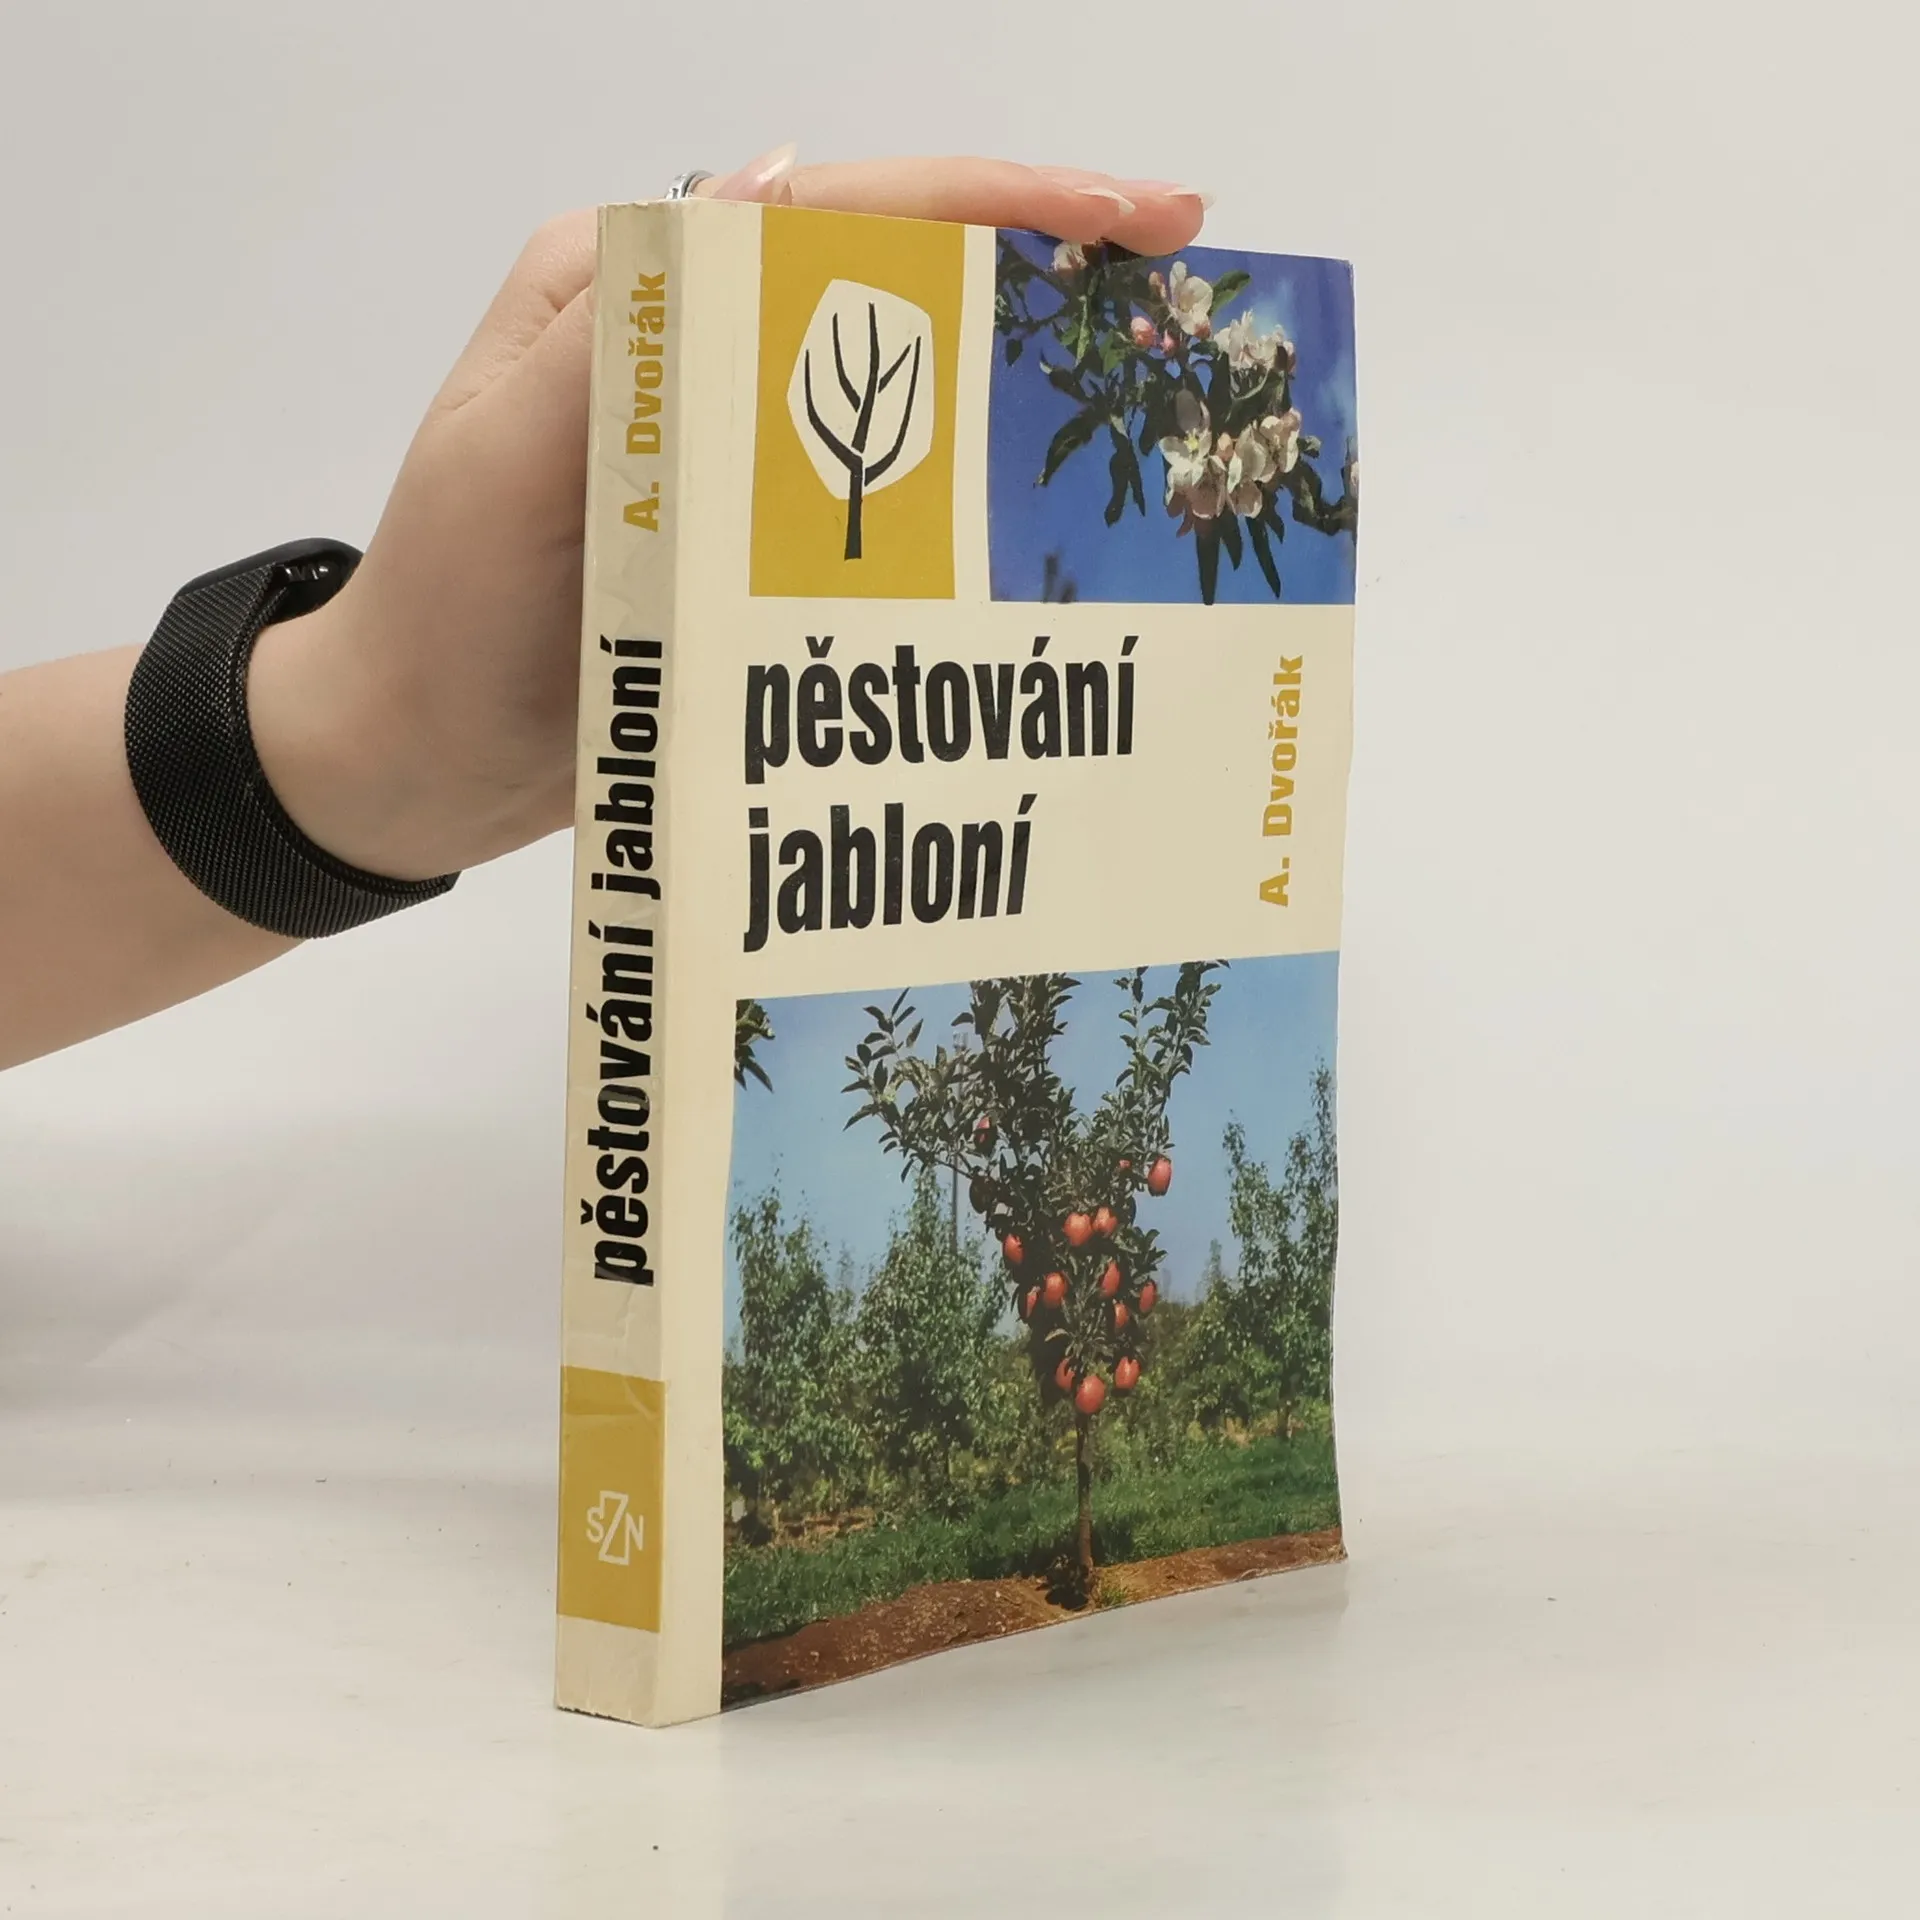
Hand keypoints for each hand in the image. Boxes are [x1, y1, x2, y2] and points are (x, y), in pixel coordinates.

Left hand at [247, 150, 1209, 880]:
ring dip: (1030, 385)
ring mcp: (741, 456)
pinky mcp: (760, 547)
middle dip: (1047, 276)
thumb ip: (629, 330)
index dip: (1003, 201)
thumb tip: (778, 182)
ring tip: (1156, 397)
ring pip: (910, 391)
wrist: (407, 759)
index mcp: (643, 296)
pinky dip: (973, 502)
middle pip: (901, 285)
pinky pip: (888, 503)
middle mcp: (706, 358)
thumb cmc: (443, 608)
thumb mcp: (507, 456)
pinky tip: (1054, 525)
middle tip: (1187, 297)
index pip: (845, 210)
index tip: (1144, 219)